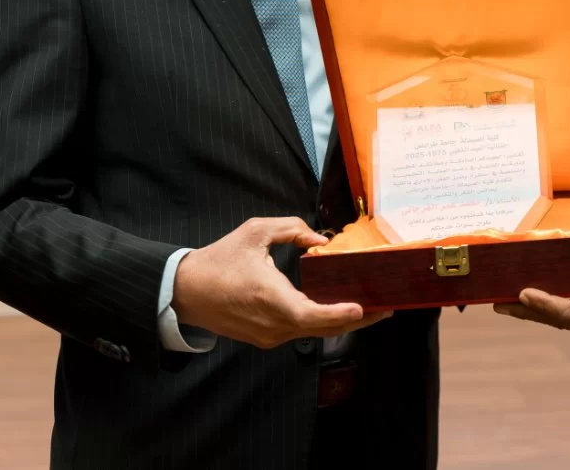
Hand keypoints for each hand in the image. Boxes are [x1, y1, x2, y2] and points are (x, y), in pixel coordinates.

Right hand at [172, 217, 391, 348]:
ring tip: (366, 310)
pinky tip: (334, 311)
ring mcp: (268, 336)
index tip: (364, 308)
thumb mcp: (255, 232)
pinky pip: (299, 332)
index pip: (315, 314)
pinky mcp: (264, 339)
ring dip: (338, 323)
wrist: (185, 291)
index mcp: (272, 299)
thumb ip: (292, 230)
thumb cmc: (219, 260)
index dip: (342, 314)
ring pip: (312, 332)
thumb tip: (321, 242)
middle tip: (384, 310)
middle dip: (355, 320)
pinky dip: (319, 323)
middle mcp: (273, 324)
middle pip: (322, 328)